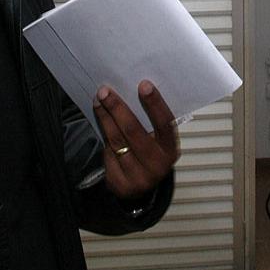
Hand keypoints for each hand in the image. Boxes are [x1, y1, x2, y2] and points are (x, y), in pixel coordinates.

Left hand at [93, 80, 179, 199]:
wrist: (141, 185)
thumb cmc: (149, 153)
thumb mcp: (157, 139)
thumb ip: (149, 121)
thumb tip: (132, 90)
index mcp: (171, 150)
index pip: (165, 124)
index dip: (155, 103)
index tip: (143, 84)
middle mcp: (157, 166)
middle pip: (133, 131)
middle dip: (118, 108)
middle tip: (106, 91)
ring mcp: (138, 177)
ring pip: (117, 140)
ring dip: (105, 117)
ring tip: (99, 101)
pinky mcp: (120, 184)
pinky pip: (107, 153)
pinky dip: (102, 133)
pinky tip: (100, 118)